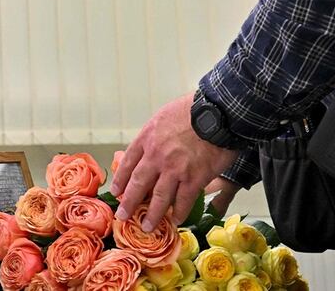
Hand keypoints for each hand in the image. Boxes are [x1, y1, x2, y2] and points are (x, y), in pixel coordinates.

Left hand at [111, 92, 238, 230]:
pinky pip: (184, 201)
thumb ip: (156, 133)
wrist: (218, 112)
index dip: (122, 179)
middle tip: (123, 215)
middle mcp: (157, 156)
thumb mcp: (164, 116)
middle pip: (138, 184)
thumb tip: (152, 144)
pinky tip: (176, 220)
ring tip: (147, 226)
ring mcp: (175, 169)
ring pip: (159, 198)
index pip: (129, 163)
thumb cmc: (193, 109)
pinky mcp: (194, 178)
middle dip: (129, 203)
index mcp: (148, 138)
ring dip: (152, 215)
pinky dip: (179, 213)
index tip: (116, 191)